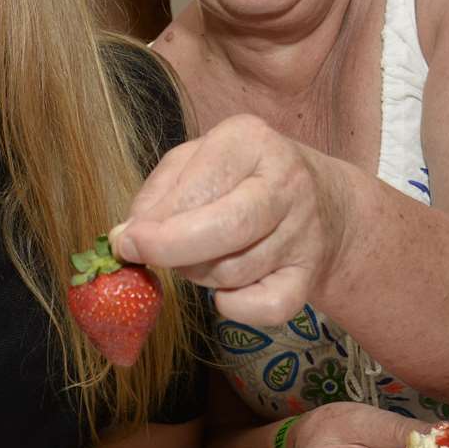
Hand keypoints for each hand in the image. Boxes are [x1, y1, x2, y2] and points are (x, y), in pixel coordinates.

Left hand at [111, 114, 348, 326]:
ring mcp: (304, 231)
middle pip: (227, 227)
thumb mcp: (196, 161)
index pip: (200, 186)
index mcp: (250, 141)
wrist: (322, 203)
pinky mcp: (310, 274)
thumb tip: (127, 237)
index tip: (126, 240)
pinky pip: (266, 307)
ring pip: (234, 271)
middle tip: (137, 255)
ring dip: (199, 273)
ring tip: (197, 257)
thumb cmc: (240, 178)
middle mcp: (285, 182)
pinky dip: (235, 306)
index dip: (156, 222)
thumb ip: (159, 192)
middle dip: (171, 249)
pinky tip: (225, 289)